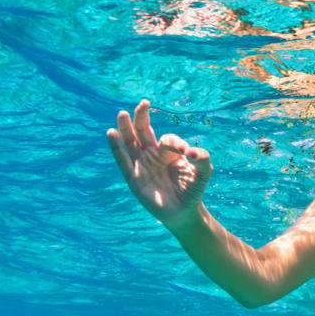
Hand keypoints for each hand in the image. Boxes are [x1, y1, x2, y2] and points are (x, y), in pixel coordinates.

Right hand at [107, 100, 212, 230]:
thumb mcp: (204, 172)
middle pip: (143, 131)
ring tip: (122, 114)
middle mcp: (152, 154)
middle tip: (143, 103)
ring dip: (125, 128)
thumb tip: (192, 152)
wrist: (184, 212)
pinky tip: (111, 133)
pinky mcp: (133, 178)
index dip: (175, 143)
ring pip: (130, 142)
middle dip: (142, 117)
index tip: (186, 153)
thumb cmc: (193, 190)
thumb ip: (203, 159)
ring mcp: (141, 165)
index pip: (167, 139)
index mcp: (168, 151)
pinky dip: (116, 147)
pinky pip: (122, 160)